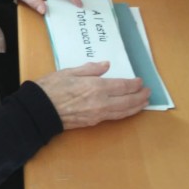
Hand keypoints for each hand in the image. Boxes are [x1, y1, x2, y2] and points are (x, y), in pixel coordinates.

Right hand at [36, 61, 150, 129]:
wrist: (40, 110)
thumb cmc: (51, 88)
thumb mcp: (69, 71)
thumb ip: (90, 69)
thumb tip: (106, 65)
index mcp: (96, 87)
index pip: (123, 86)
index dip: (134, 84)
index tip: (141, 81)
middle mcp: (101, 102)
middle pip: (127, 100)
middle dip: (140, 96)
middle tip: (148, 92)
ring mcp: (98, 114)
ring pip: (123, 111)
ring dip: (136, 107)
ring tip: (144, 102)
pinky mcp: (93, 122)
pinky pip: (114, 117)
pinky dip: (125, 114)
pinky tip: (127, 111)